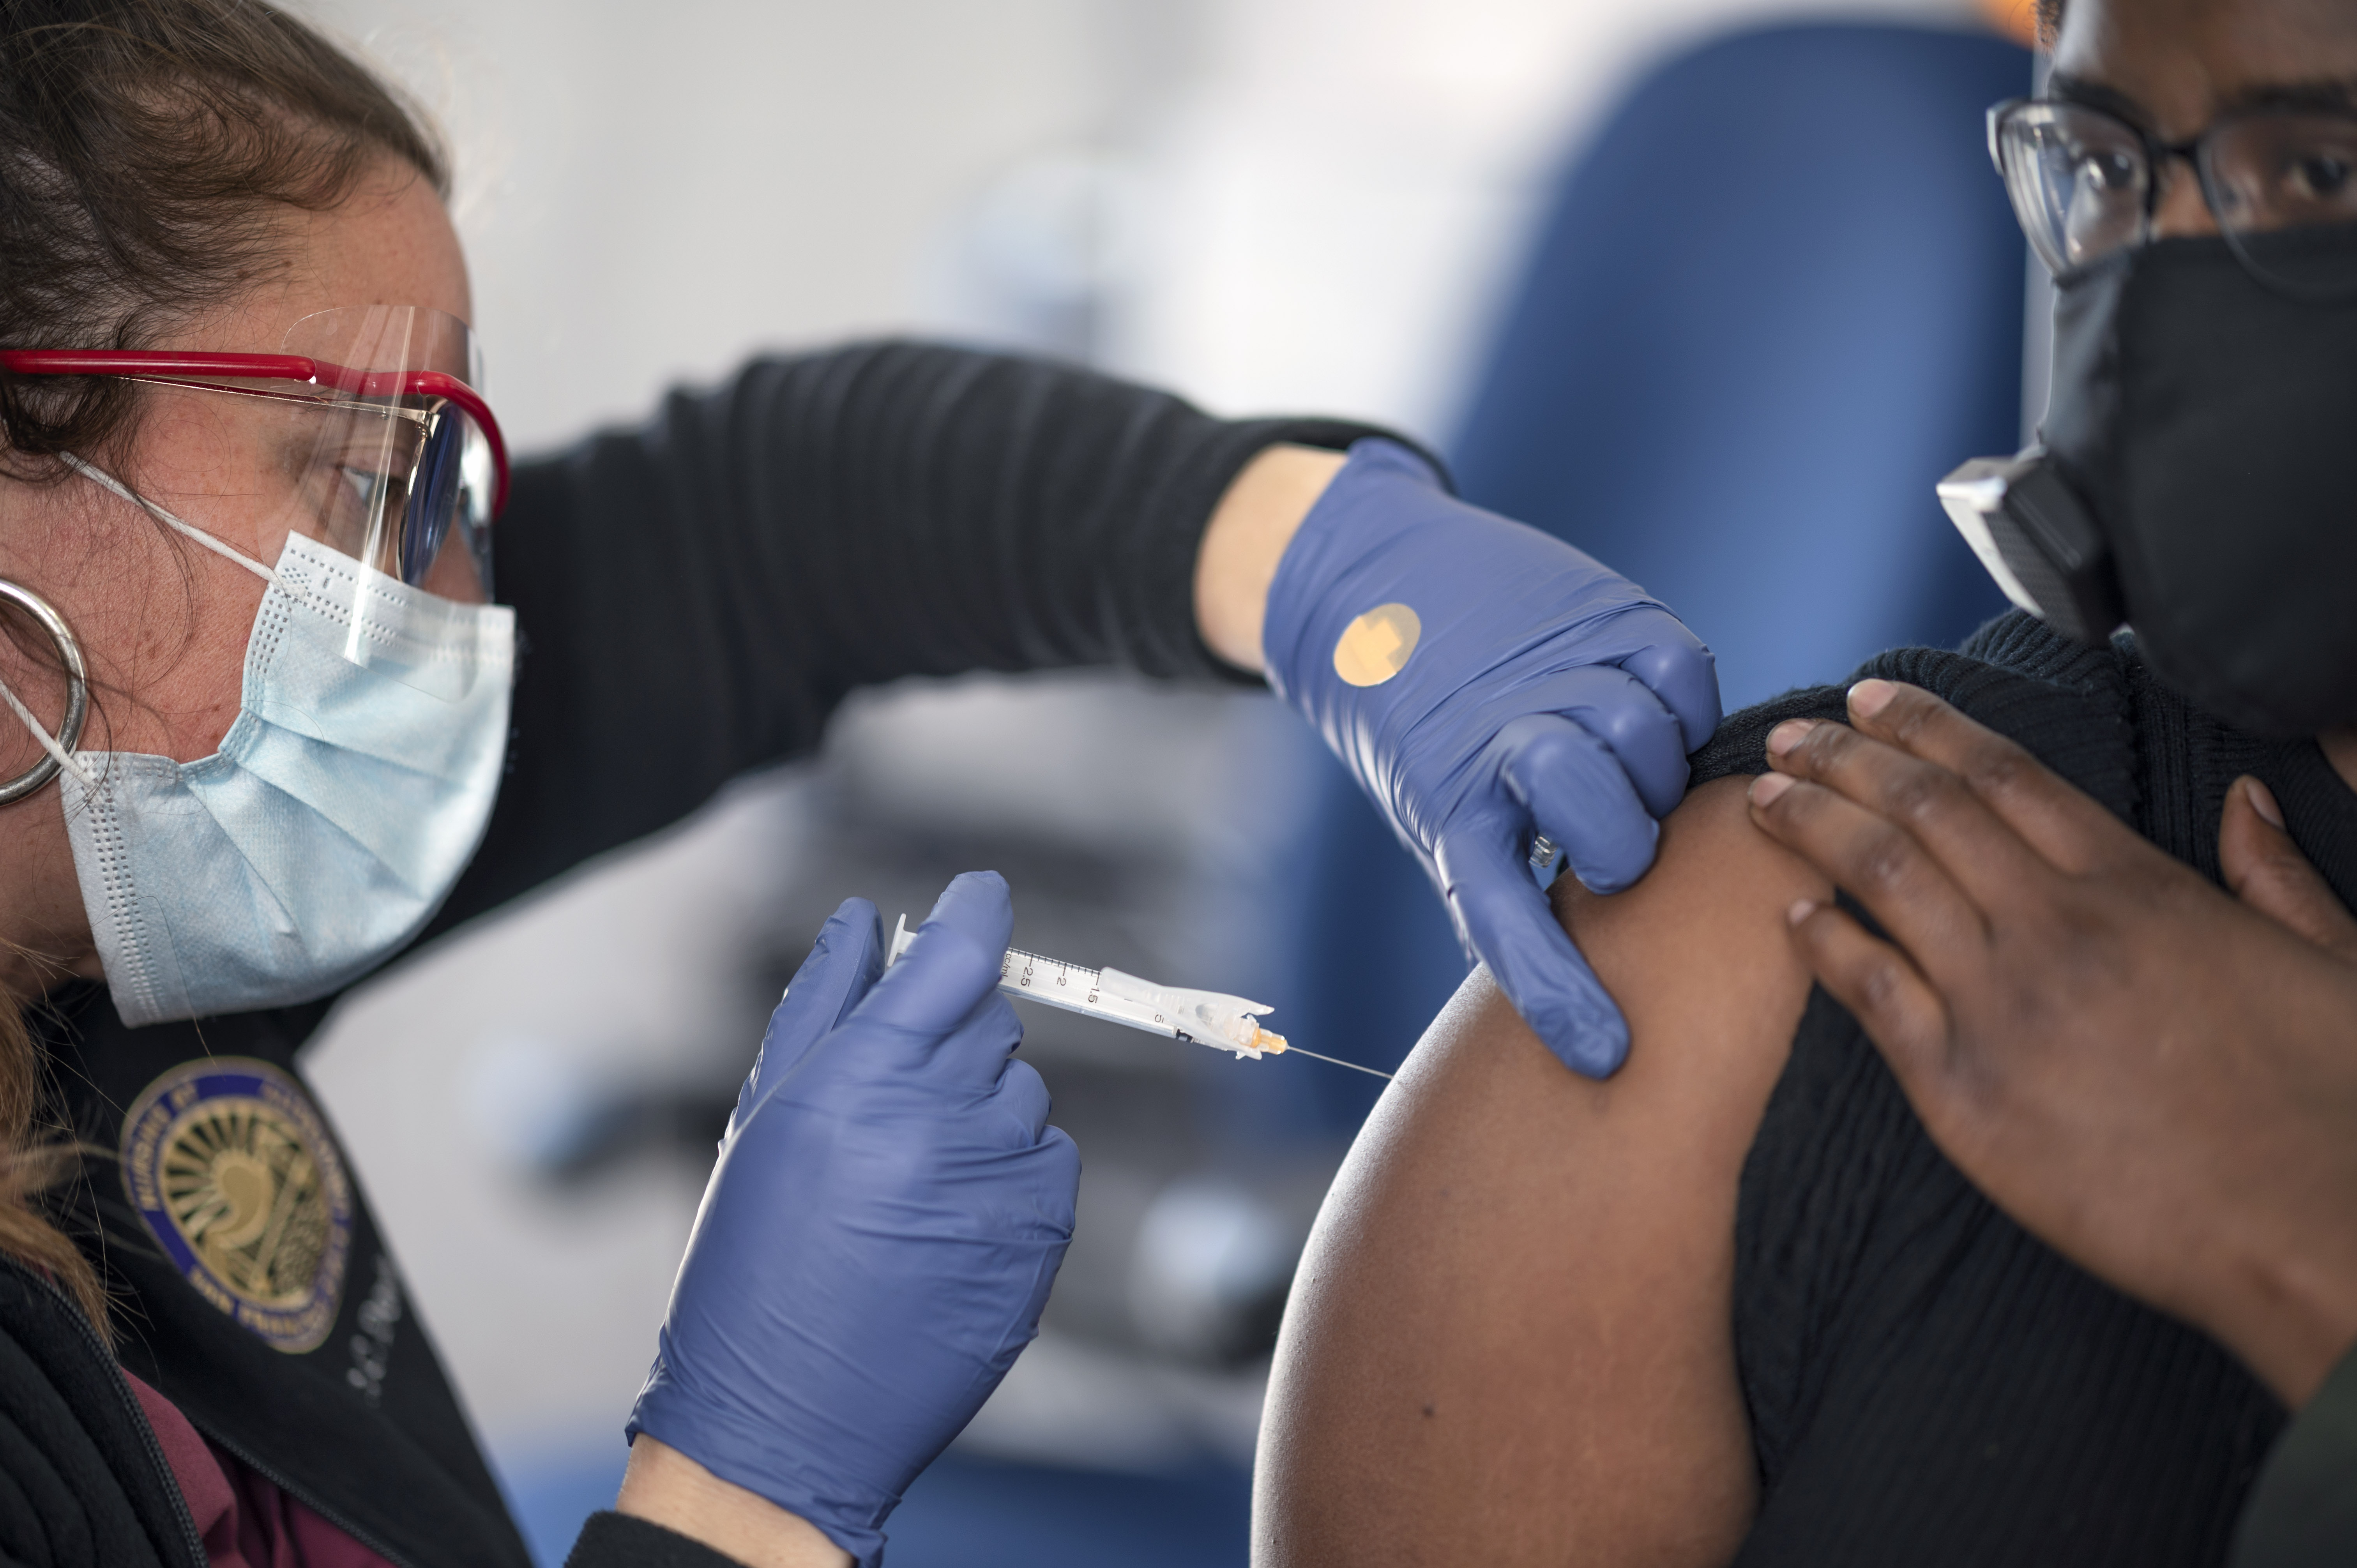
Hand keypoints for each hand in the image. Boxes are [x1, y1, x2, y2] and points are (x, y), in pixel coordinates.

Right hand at [624, 872, 1079, 1566]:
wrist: (786, 1420)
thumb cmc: (754, 1266)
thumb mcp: (765, 1120)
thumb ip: (822, 1005)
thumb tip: (864, 917)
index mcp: (866, 1076)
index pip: (960, 954)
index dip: (976, 913)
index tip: (980, 899)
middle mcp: (944, 1116)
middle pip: (993, 1019)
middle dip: (953, 1038)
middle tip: (893, 1104)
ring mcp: (1002, 1178)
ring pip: (1023, 1092)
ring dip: (980, 1114)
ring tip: (907, 1186)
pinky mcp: (1041, 1235)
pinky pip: (1049, 1159)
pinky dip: (1011, 1175)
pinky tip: (946, 1224)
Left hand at [1259, 438, 1719, 1074]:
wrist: (1375, 585)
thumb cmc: (1424, 726)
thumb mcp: (1441, 811)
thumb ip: (1502, 879)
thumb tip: (1579, 982)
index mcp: (1452, 811)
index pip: (1505, 923)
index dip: (1557, 994)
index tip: (1606, 1056)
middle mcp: (1501, 743)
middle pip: (1605, 819)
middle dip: (1626, 848)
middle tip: (1616, 843)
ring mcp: (1556, 672)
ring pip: (1648, 742)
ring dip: (1654, 770)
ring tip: (1624, 766)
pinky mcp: (1605, 611)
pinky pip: (1683, 671)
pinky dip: (1683, 698)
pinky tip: (1652, 706)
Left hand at [1745, 679, 2356, 1405]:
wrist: (2312, 1234)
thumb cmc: (2330, 1108)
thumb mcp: (2334, 964)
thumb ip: (2276, 878)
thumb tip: (2245, 804)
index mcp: (2140, 887)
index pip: (2005, 776)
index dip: (1926, 727)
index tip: (1869, 697)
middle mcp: (2058, 929)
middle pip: (1924, 810)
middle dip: (1844, 758)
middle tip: (1787, 732)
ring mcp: (2003, 1008)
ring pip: (1882, 881)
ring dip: (1812, 827)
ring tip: (1761, 798)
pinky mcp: (1965, 1093)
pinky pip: (1870, 997)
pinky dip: (1824, 947)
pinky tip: (1791, 919)